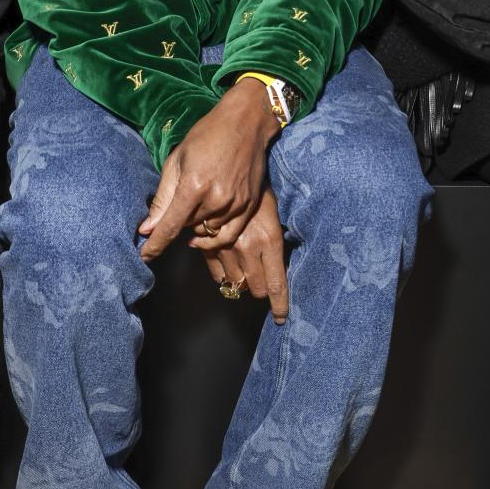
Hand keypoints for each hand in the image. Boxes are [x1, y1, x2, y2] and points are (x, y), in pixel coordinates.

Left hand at [139, 78, 279, 260]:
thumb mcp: (177, 161)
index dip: (155, 245)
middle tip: (178, 206)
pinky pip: (228, 233)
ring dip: (196, 226)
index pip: (170, 227)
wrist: (246, 122)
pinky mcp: (250, 205)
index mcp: (194, 185)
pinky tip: (207, 224)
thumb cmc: (207, 135)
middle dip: (177, 224)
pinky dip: (215, 234)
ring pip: (207, 232)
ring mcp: (236, 204)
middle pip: (187, 229)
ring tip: (196, 206)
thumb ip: (162, 198)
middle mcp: (216, 199)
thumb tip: (147, 229)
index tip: (144, 257)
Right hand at [192, 185, 287, 323]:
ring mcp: (227, 248)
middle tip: (262, 286)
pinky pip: (216, 274)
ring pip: (234, 283)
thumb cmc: (260, 191)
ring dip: (240, 283)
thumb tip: (276, 271)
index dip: (279, 305)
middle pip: (254, 288)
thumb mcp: (275, 216)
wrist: (230, 169)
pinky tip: (228, 270)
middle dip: (259, 290)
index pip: (276, 284)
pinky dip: (223, 276)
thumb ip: (275, 246)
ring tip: (246, 275)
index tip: (281, 319)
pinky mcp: (208, 245)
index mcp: (270, 241)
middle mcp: (249, 248)